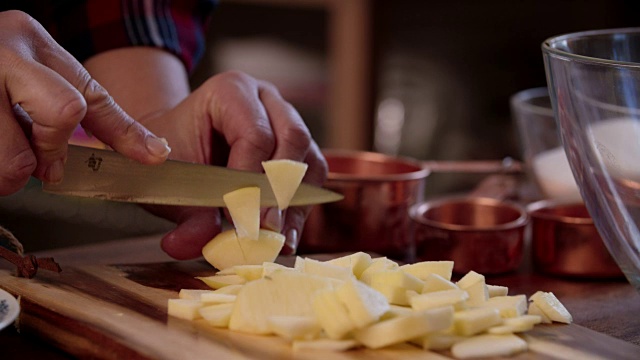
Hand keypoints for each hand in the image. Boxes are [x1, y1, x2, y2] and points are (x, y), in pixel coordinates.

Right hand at [0, 10, 169, 195]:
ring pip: (12, 160)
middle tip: (35, 161)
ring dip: (9, 173)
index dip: (125, 135)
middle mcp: (1, 52)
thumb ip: (89, 109)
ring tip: (0, 153)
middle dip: (50, 153)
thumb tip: (152, 150)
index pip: (89, 99)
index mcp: (31, 40)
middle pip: (61, 115)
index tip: (154, 157)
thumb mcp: (42, 72)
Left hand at [140, 71, 327, 258]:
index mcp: (231, 91)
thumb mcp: (168, 181)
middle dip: (281, 189)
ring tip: (279, 240)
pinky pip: (313, 177)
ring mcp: (289, 122)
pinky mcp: (300, 149)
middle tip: (266, 230)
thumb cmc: (172, 154)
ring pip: (310, 159)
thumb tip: (191, 245)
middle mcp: (267, 100)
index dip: (251, 180)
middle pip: (293, 138)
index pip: (255, 133)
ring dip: (297, 204)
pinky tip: (286, 236)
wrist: (175, 146)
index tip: (243, 221)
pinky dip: (300, 208)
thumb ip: (183, 214)